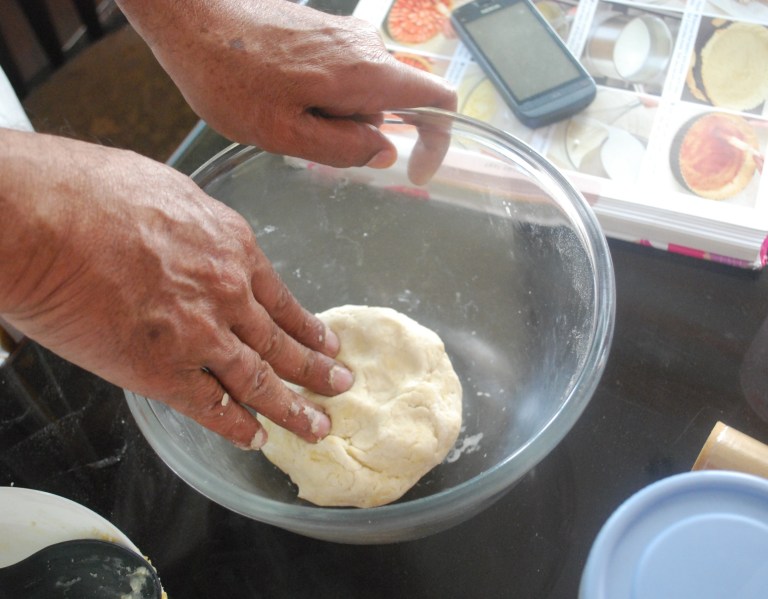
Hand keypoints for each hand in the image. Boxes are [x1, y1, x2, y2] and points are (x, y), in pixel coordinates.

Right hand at [0, 129, 352, 447]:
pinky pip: (211, 406)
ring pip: (260, 380)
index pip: (281, 299)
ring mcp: (200, 335)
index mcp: (231, 248)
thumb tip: (196, 238)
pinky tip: (255, 438)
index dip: (307, 326)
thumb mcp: (167, 191)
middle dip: (316, 370)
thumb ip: (196, 225)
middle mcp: (228, 294)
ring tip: (318, 425)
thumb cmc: (88, 192)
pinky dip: (236, 425)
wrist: (41, 218)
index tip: (328, 343)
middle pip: (282, 342)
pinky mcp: (162, 370)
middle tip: (342, 387)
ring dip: (293, 408)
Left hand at [117, 0, 456, 169]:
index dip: (438, 142)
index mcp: (365, 73)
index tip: (415, 172)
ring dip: (336, 117)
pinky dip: (324, 99)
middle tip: (306, 142)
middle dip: (361, 134)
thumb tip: (384, 152)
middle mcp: (365, 48)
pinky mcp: (325, 32)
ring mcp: (345, 36)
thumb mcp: (287, 135)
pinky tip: (280, 99)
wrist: (192, 19)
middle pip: (394, 104)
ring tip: (283, 115)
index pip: (437, 101)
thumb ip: (344, 149)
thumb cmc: (230, 78)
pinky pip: (343, 75)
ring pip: (364, 92)